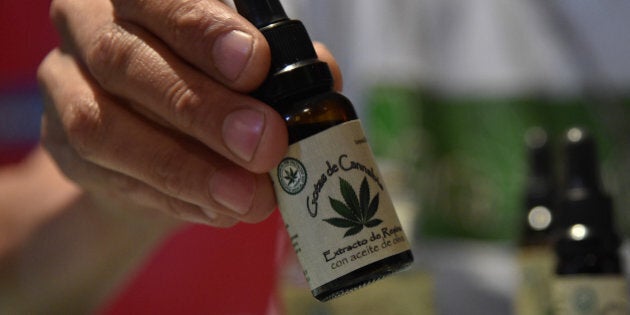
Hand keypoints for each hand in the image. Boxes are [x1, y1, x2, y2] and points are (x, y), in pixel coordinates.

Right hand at [38, 0, 341, 226]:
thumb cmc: (203, 83)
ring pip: (103, 127)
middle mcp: (85, 27)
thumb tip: (322, 78)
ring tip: (250, 197)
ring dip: (184, 167)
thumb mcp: (241, 66)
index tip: (258, 66)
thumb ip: (278, 66)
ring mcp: (63, 87)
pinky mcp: (59, 147)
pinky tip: (220, 210)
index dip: (202, 30)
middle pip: (125, 61)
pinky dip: (172, 198)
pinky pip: (107, 178)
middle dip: (202, 108)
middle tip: (266, 144)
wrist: (147, 138)